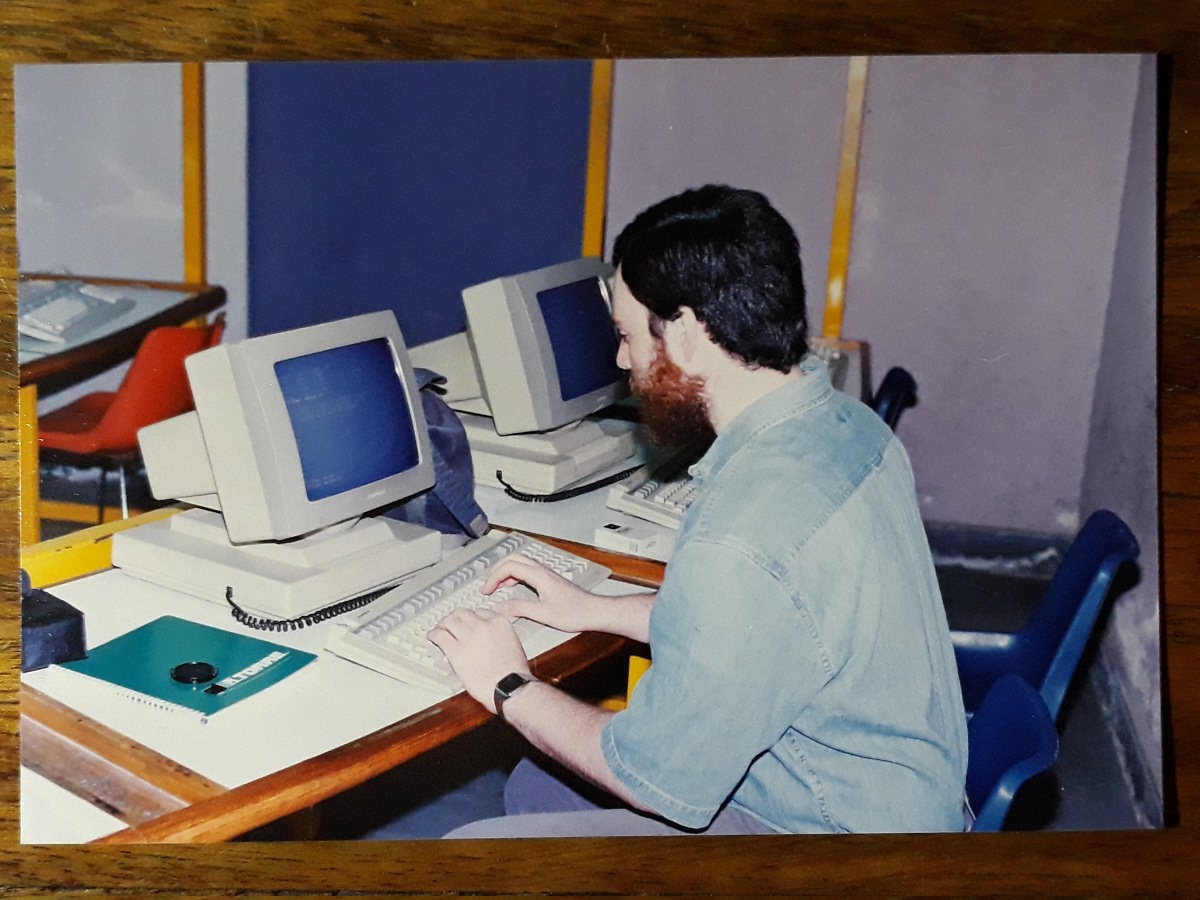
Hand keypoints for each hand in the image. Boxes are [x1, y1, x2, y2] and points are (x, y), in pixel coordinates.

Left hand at [428, 608, 528, 712]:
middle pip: (462, 613)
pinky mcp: (455, 650)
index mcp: (499, 622)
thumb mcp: (513, 644)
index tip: (468, 622)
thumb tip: (490, 638)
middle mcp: (482, 625)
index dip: (471, 617)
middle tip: (451, 623)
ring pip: (449, 621)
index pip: (479, 611)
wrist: (509, 686)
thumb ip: (499, 635)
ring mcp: (468, 636)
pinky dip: (434, 634)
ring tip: (439, 628)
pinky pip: (439, 635)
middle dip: (455, 618)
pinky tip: (432, 637)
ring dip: (443, 624)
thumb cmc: (514, 672)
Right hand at [483, 554, 604, 633]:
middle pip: (513, 559)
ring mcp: (547, 574)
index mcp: (539, 575)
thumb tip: (500, 607)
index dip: (493, 577)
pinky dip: (515, 576)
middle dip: (497, 571)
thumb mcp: (543, 614)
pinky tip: (514, 587)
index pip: (509, 567)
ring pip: (521, 564)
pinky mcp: (550, 580)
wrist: (594, 611)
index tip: (486, 591)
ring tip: (497, 587)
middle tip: (488, 585)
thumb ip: (520, 609)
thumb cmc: (575, 612)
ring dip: (506, 573)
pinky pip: (528, 571)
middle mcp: (543, 571)